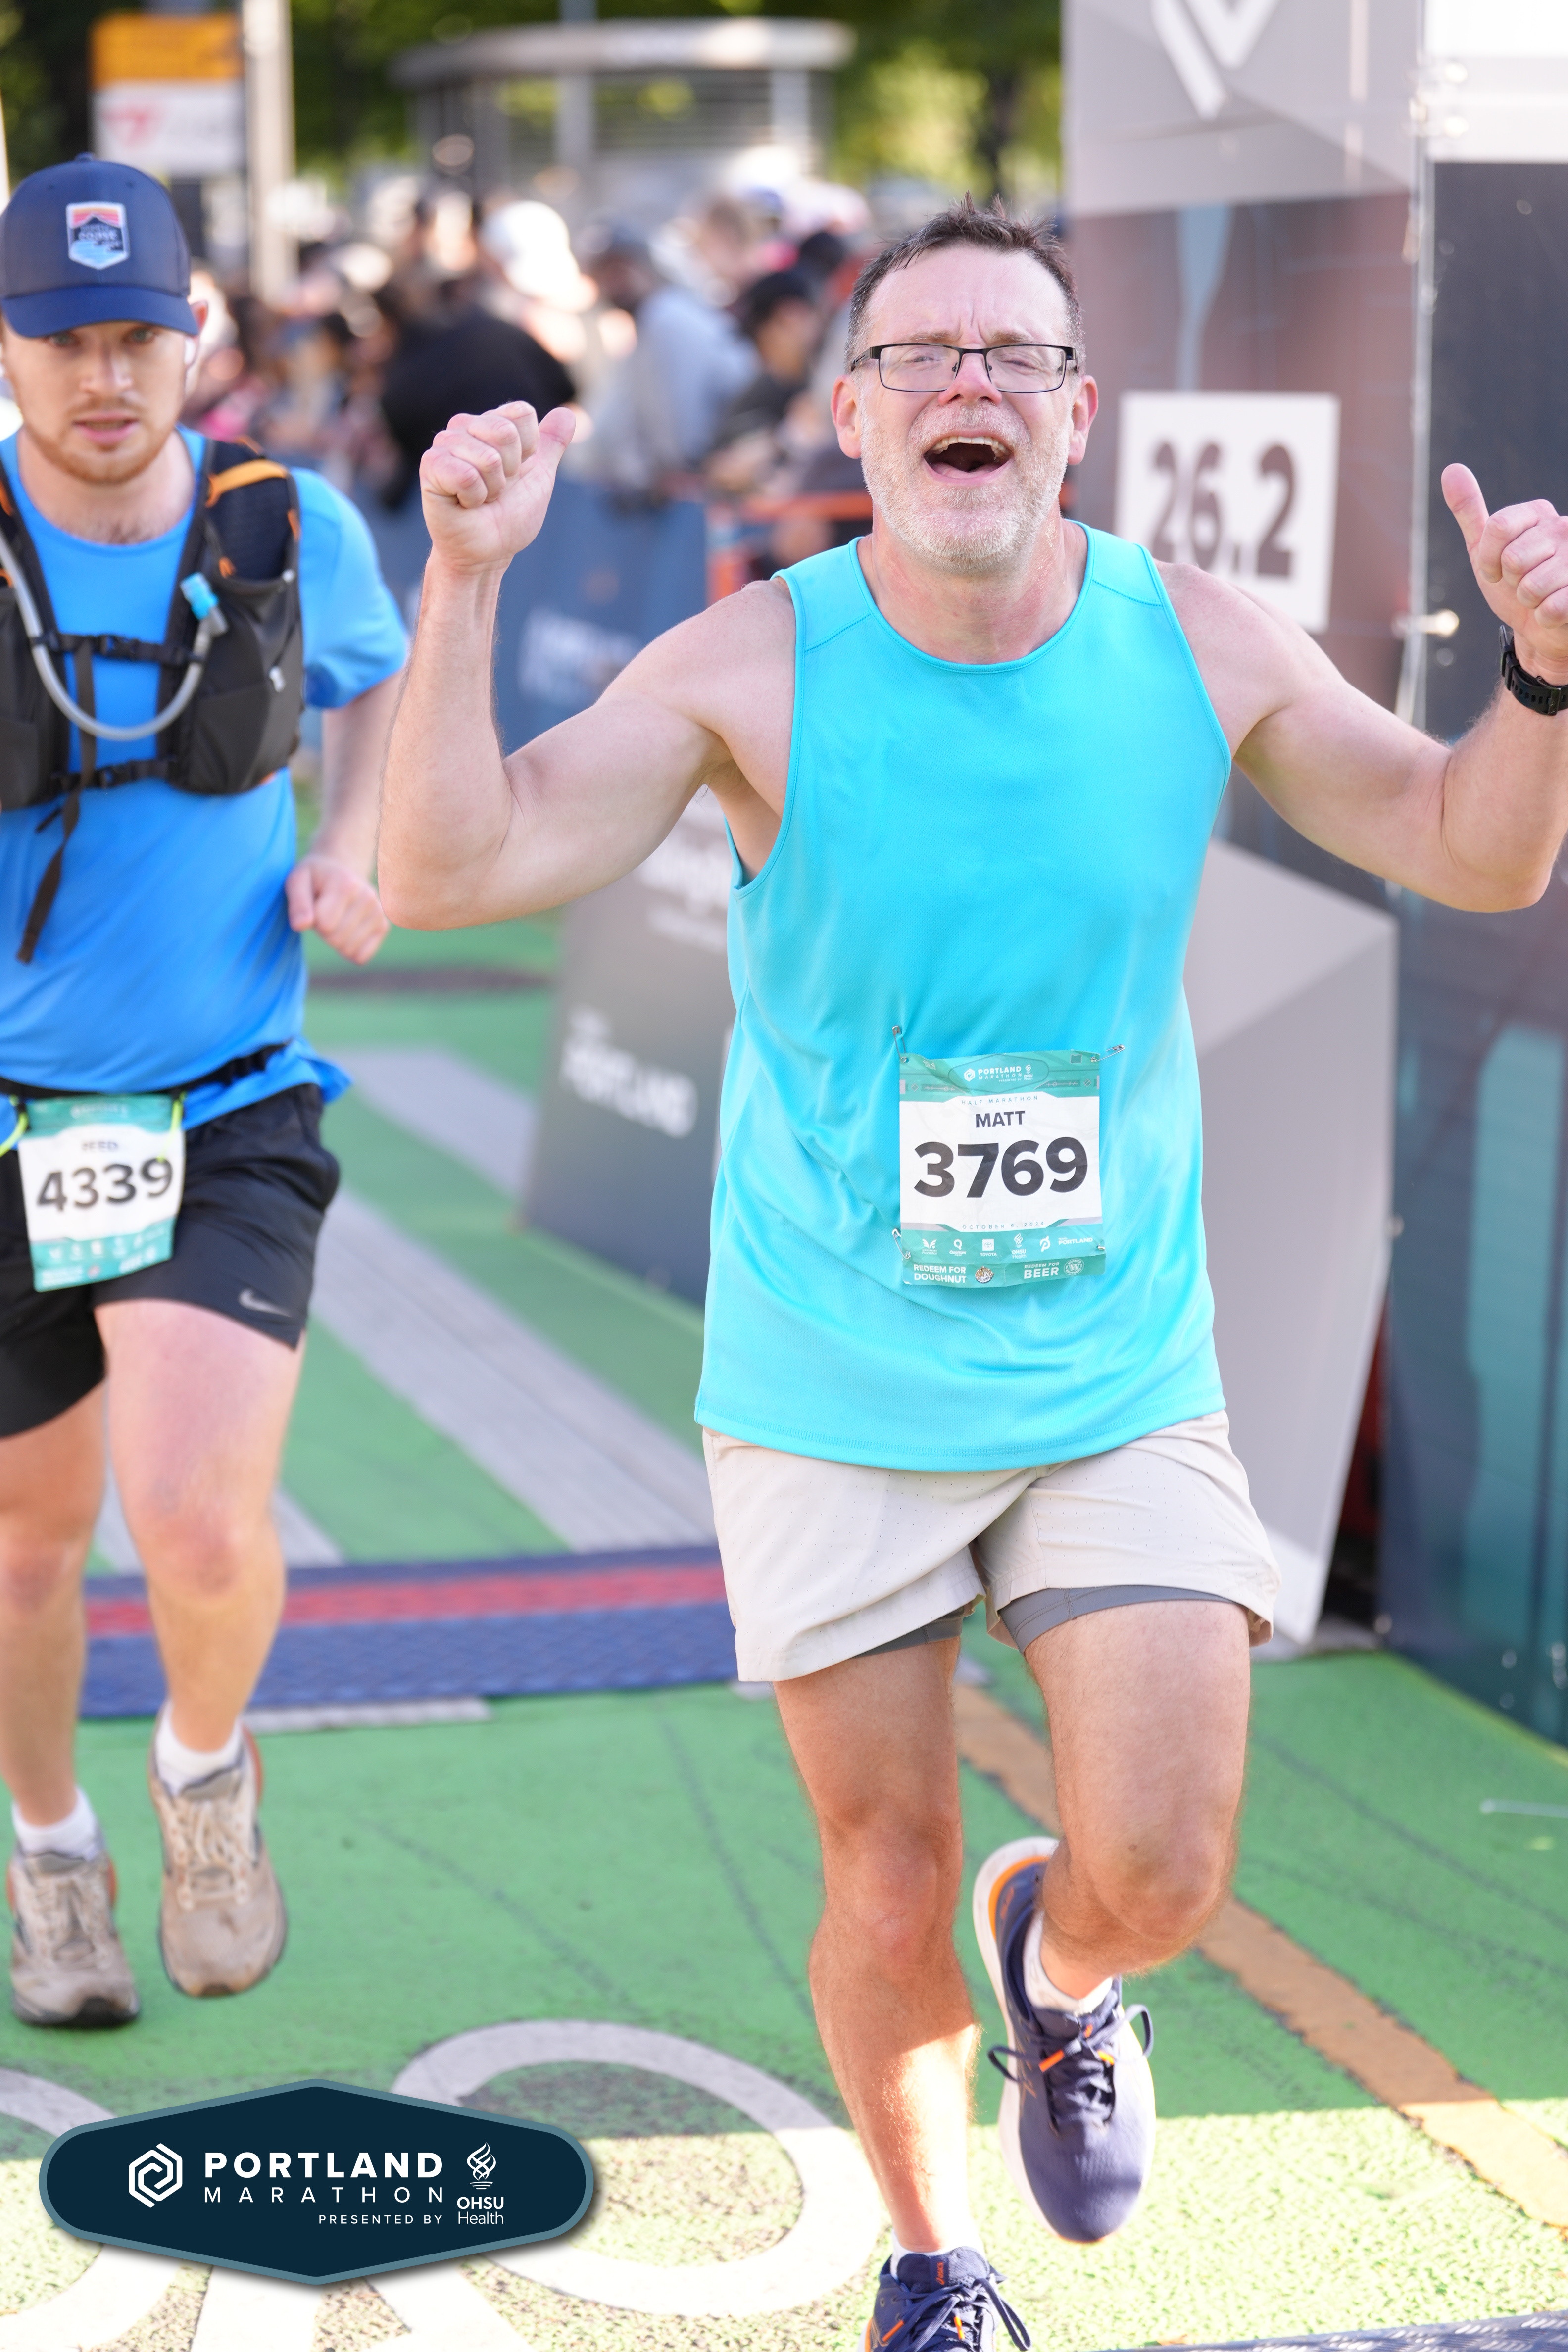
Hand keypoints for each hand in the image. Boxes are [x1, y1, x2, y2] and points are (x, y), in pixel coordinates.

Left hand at [286, 852, 388, 964]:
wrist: (341, 870)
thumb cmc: (315, 879)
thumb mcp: (297, 881)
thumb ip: (297, 903)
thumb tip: (300, 926)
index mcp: (347, 884)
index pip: (325, 925)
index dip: (312, 920)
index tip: (314, 905)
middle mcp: (368, 898)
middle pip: (336, 939)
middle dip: (323, 931)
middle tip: (324, 913)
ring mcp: (379, 913)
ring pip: (348, 950)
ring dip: (335, 940)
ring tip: (335, 918)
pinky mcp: (383, 927)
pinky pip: (360, 957)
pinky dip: (348, 950)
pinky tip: (346, 930)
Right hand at [420, 401, 575, 573]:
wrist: (489, 552)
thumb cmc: (510, 517)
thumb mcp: (539, 478)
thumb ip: (552, 444)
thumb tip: (568, 413)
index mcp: (490, 423)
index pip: (521, 413)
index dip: (528, 450)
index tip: (515, 473)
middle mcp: (465, 427)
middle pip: (505, 432)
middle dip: (509, 472)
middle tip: (496, 490)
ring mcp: (445, 444)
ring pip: (488, 457)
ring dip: (492, 489)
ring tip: (480, 499)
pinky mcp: (431, 465)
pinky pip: (466, 475)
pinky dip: (474, 498)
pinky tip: (464, 504)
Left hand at [1444, 464, 1567, 684]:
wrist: (1538, 627)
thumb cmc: (1512, 585)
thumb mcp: (1484, 549)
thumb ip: (1470, 511)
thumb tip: (1451, 469)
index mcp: (1538, 513)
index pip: (1498, 527)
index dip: (1489, 559)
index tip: (1495, 570)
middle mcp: (1564, 528)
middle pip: (1514, 558)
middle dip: (1510, 582)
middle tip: (1521, 584)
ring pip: (1531, 586)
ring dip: (1528, 602)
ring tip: (1538, 598)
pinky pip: (1551, 608)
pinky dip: (1544, 617)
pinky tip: (1553, 612)